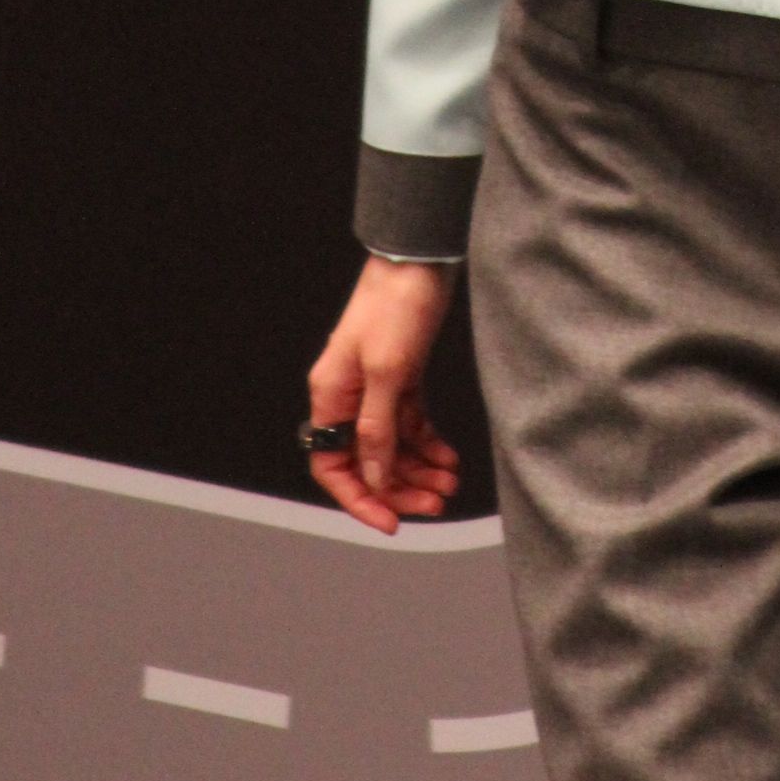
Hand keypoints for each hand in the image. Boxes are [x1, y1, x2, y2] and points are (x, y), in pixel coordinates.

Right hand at [306, 256, 461, 534]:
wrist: (420, 259)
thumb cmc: (396, 302)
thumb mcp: (388, 372)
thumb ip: (377, 428)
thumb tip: (373, 476)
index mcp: (331, 395)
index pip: (332, 466)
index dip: (359, 498)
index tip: (389, 521)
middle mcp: (349, 396)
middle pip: (367, 462)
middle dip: (400, 488)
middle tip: (435, 503)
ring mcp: (375, 387)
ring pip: (392, 447)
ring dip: (419, 469)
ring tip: (448, 482)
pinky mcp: (401, 377)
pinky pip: (410, 425)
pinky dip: (428, 444)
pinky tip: (448, 457)